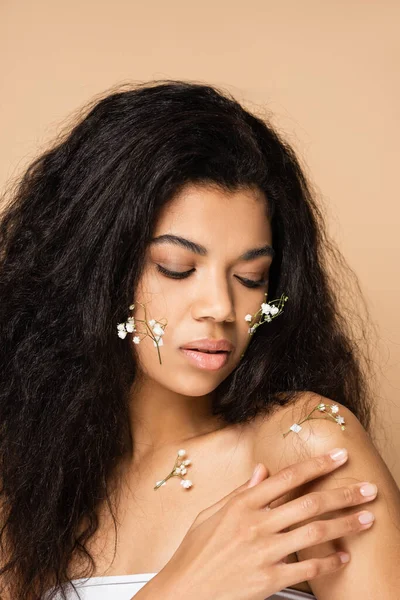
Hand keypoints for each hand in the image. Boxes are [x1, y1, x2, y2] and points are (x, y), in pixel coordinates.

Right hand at [150, 448, 376, 599]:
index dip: (316, 465)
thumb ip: (241, 492)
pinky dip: (328, 563)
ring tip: (366, 519)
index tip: (338, 457)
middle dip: (343, 494)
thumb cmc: (196, 550)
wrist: (185, 588)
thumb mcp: (212, 512)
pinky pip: (307, 569)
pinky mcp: (268, 579)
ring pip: (314, 533)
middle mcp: (256, 524)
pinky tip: (343, 558)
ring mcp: (264, 552)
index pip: (287, 478)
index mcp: (242, 503)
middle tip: (368, 489)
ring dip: (345, 525)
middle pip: (309, 503)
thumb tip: (262, 470)